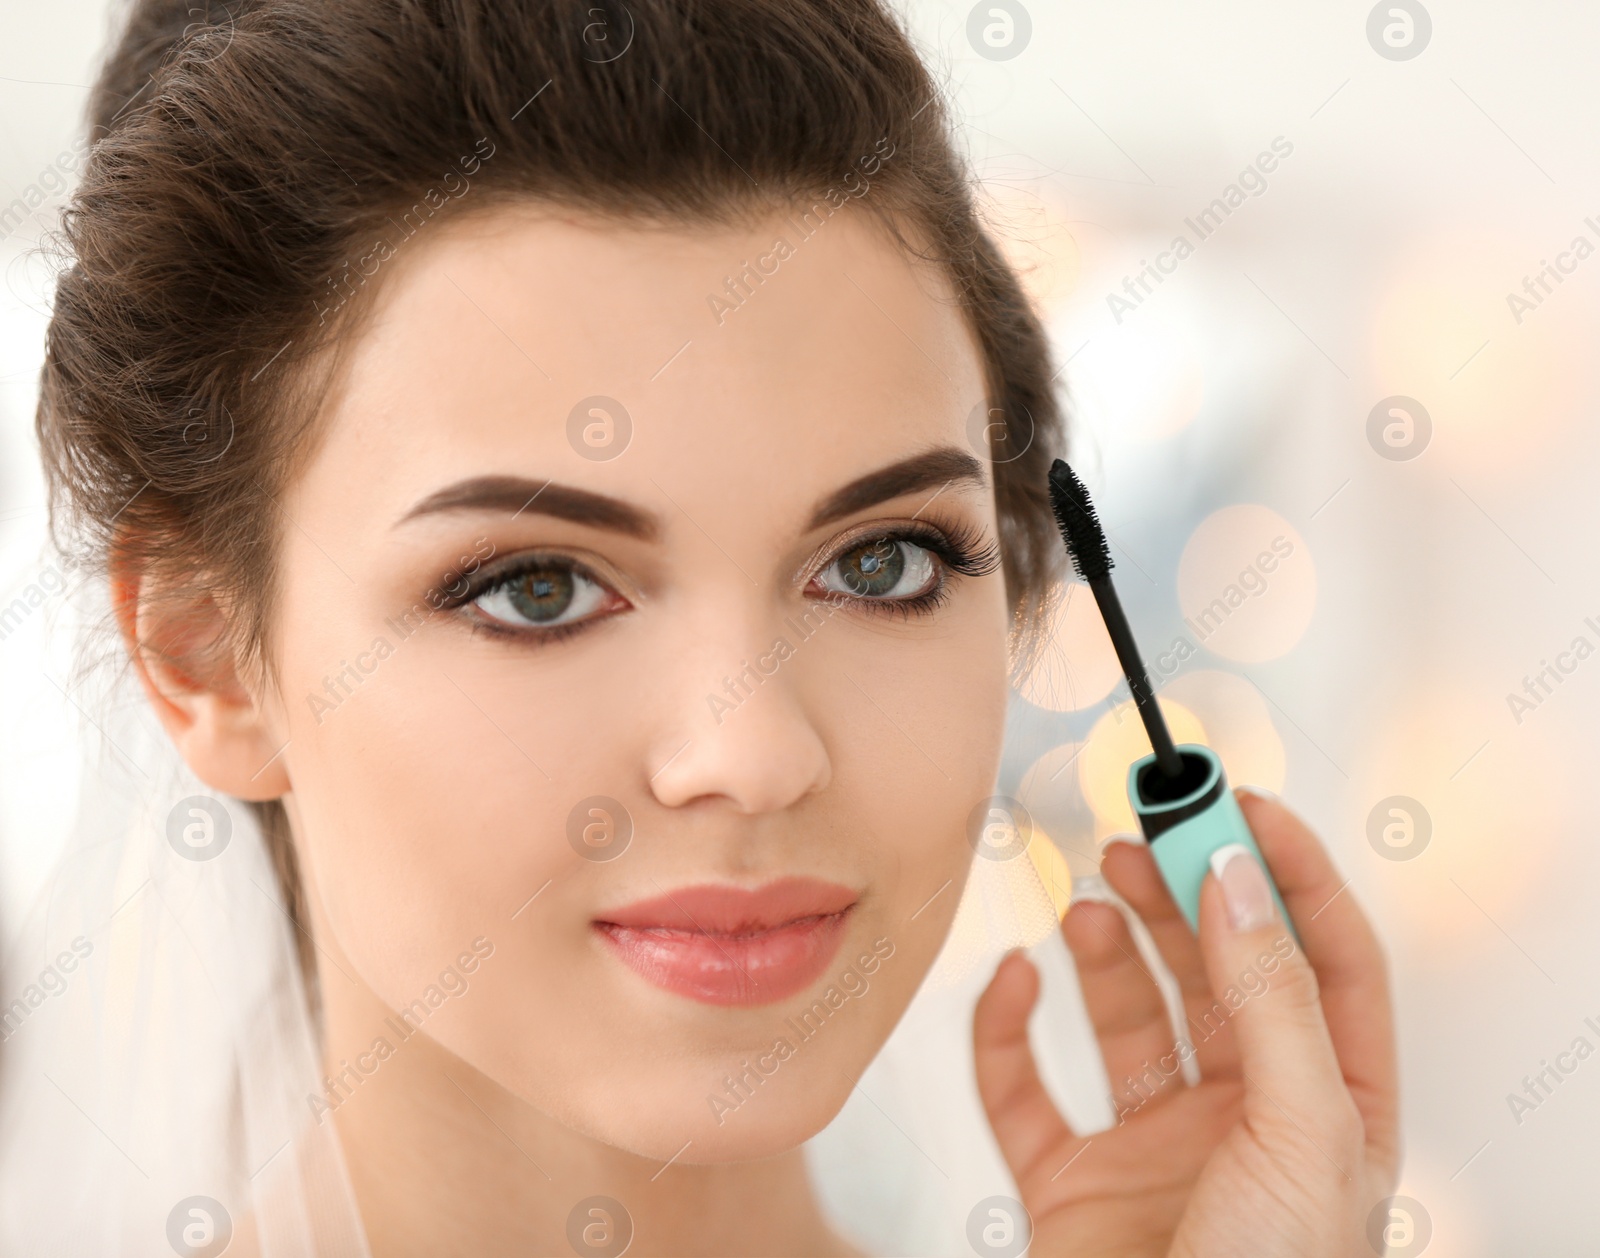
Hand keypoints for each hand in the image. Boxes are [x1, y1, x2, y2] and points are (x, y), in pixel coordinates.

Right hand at [972, 790, 1398, 1256]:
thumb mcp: (1303, 1134)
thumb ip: (1271, 999)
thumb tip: (1240, 879)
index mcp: (1328, 1109)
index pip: (1321, 960)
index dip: (1285, 873)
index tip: (1236, 801)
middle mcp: (1241, 1118)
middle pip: (1214, 971)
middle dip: (1180, 894)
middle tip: (1141, 831)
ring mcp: (1154, 1146)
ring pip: (1124, 1013)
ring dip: (1104, 947)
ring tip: (1092, 896)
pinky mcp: (1072, 1179)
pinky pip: (1025, 1087)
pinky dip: (1007, 1028)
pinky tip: (1014, 981)